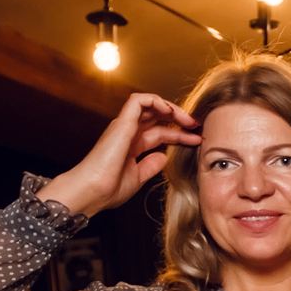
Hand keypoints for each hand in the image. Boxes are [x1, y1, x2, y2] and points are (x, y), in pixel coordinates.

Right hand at [37, 93, 199, 217]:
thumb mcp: (137, 177)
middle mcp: (128, 133)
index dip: (180, 135)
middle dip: (180, 119)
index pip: (160, 133)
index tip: (197, 140)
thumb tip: (163, 157)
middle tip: (197, 126)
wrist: (93, 190)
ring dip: (172, 108)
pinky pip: (139, 100)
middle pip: (157, 117)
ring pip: (150, 104)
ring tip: (188, 119)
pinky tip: (171, 112)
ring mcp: (124, 126)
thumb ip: (150, 166)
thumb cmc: (108, 188)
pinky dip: (156, 101)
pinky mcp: (122, 122)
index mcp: (131, 145)